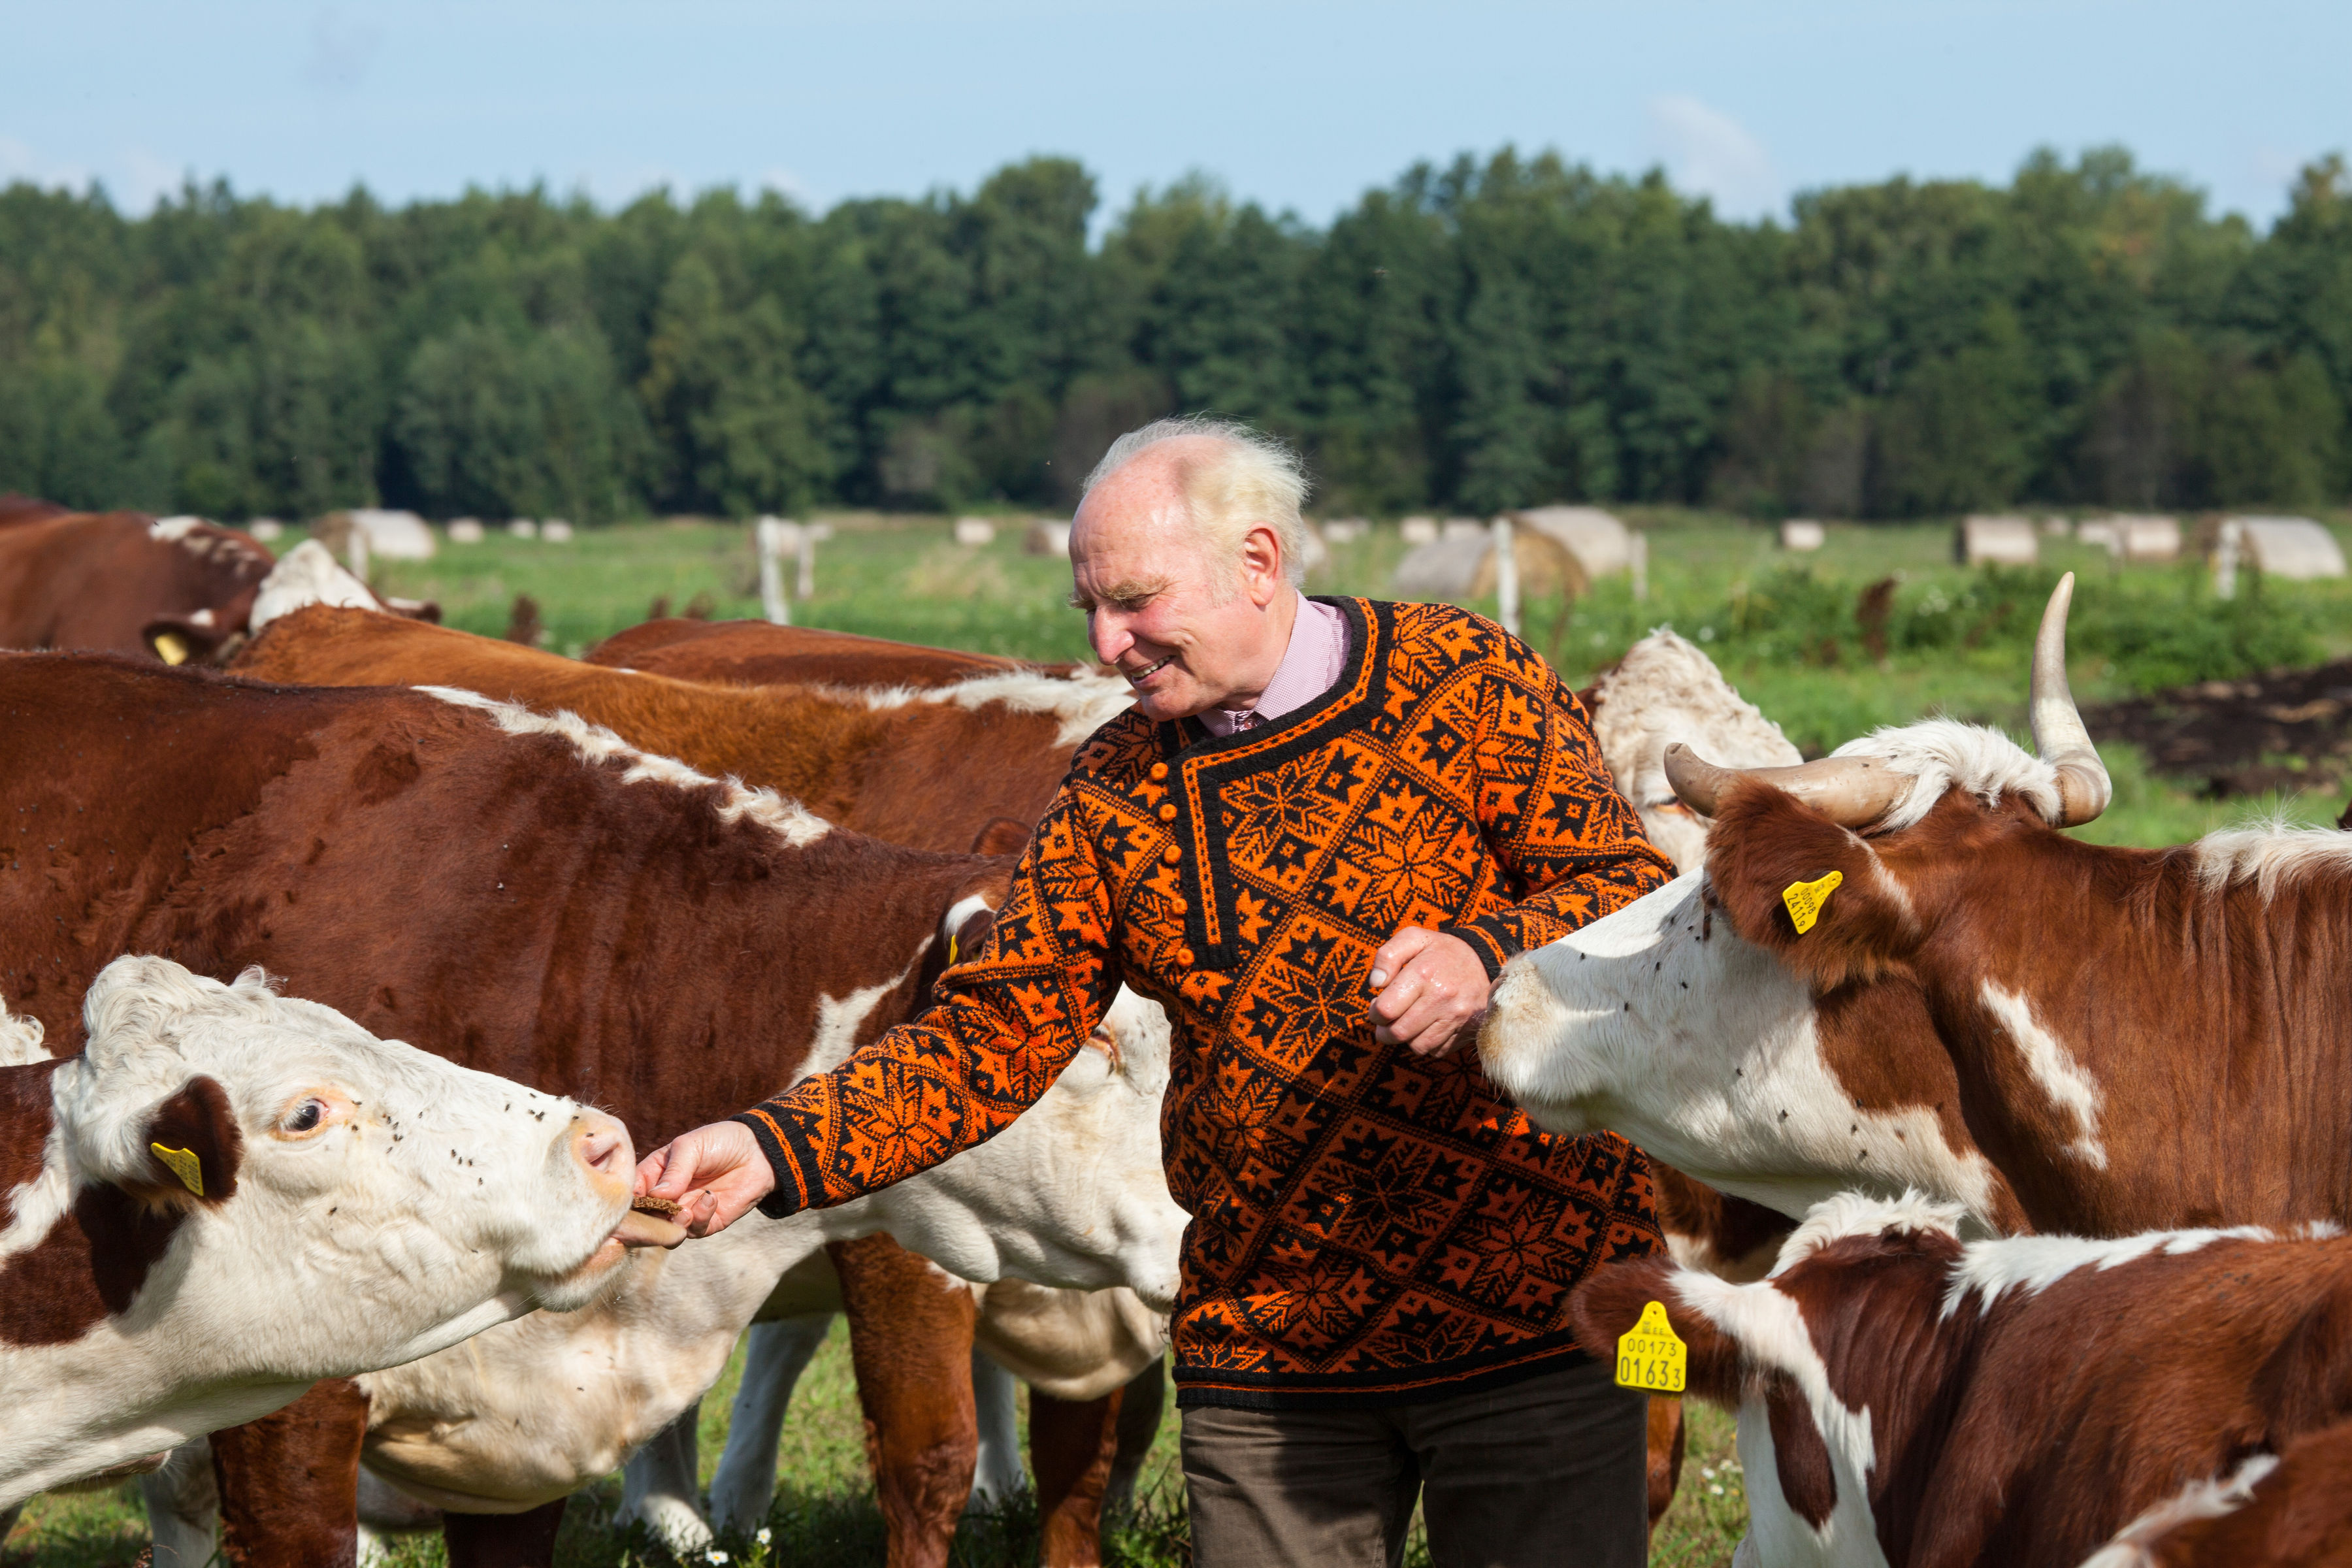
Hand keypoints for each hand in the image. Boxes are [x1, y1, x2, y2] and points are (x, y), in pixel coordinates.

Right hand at [634, 1121, 776, 1238]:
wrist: (759, 1151)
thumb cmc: (720, 1142)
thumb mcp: (691, 1147)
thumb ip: (674, 1171)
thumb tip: (655, 1197)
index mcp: (655, 1174)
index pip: (632, 1193)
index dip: (627, 1202)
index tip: (630, 1205)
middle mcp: (667, 1197)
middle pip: (645, 1219)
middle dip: (649, 1221)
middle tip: (658, 1213)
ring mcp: (685, 1211)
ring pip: (667, 1230)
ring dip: (674, 1222)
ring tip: (685, 1209)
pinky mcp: (707, 1222)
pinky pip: (695, 1231)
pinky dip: (699, 1218)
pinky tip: (711, 1199)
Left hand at [1368, 927, 1489, 1057]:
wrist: (1485, 961)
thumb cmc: (1441, 951)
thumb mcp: (1413, 938)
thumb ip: (1387, 956)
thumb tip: (1376, 984)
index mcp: (1424, 974)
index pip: (1385, 1010)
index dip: (1374, 1012)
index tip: (1378, 1006)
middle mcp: (1442, 998)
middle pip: (1398, 1033)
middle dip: (1384, 1031)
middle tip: (1386, 1021)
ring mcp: (1457, 1017)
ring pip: (1417, 1046)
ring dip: (1406, 1039)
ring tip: (1407, 1022)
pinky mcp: (1468, 1031)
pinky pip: (1437, 1051)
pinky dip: (1428, 1043)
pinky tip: (1428, 1026)